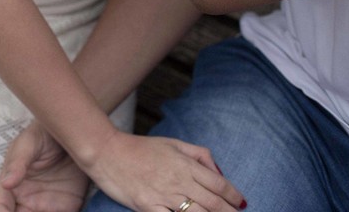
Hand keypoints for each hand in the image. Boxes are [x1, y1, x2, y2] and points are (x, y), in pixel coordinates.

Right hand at [0, 123, 88, 211]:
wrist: (74, 133)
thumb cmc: (45, 135)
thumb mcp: (28, 144)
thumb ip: (17, 163)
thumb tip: (5, 183)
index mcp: (12, 186)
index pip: (1, 207)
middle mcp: (27, 200)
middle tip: (36, 211)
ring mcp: (47, 206)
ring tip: (50, 210)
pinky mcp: (68, 208)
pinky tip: (65, 211)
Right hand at [82, 130, 245, 211]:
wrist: (106, 151)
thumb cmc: (139, 147)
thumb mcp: (171, 143)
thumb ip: (198, 154)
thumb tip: (218, 172)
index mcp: (185, 164)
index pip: (218, 184)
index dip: (234, 196)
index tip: (242, 204)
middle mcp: (178, 181)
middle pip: (213, 203)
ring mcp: (163, 196)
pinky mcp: (148, 207)